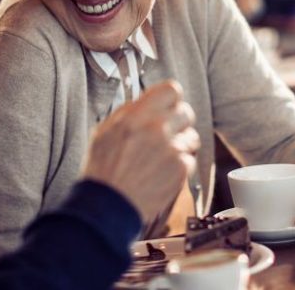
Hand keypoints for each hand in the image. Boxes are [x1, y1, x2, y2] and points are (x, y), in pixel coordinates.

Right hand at [82, 80, 199, 221]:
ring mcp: (172, 148)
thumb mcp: (105, 130)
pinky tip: (161, 173)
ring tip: (160, 159)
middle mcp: (157, 128)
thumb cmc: (103, 170)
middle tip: (166, 135)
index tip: (168, 107)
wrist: (108, 205)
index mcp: (137, 115)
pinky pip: (190, 159)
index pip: (171, 90)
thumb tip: (146, 102)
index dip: (171, 99)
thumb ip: (130, 112)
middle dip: (178, 123)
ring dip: (180, 146)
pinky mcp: (181, 169)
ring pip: (191, 137)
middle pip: (186, 112)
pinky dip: (179, 167)